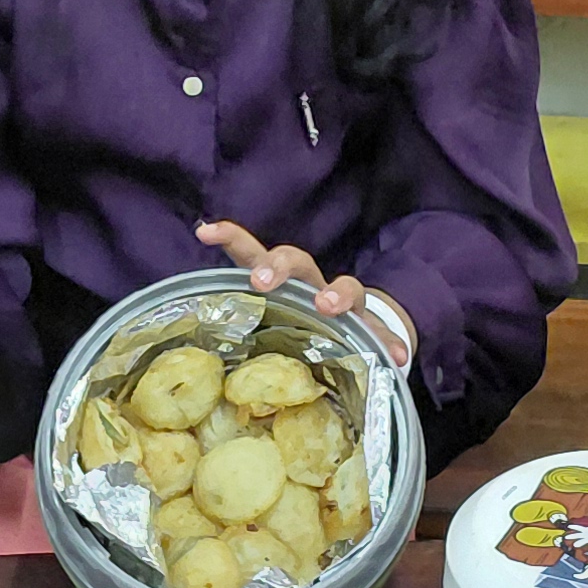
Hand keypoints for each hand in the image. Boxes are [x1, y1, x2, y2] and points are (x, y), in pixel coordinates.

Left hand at [195, 221, 416, 362]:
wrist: (350, 335)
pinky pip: (382, 332)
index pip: (253, 252)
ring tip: (329, 307)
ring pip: (345, 286)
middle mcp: (309, 285)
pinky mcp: (369, 325)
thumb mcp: (267, 323)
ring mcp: (342, 304)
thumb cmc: (298, 329)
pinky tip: (394, 357)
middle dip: (278, 266)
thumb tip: (192, 352)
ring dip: (338, 294)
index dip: (232, 238)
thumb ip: (239, 326)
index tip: (205, 230)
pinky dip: (389, 342)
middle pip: (296, 260)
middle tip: (260, 282)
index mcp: (278, 284)